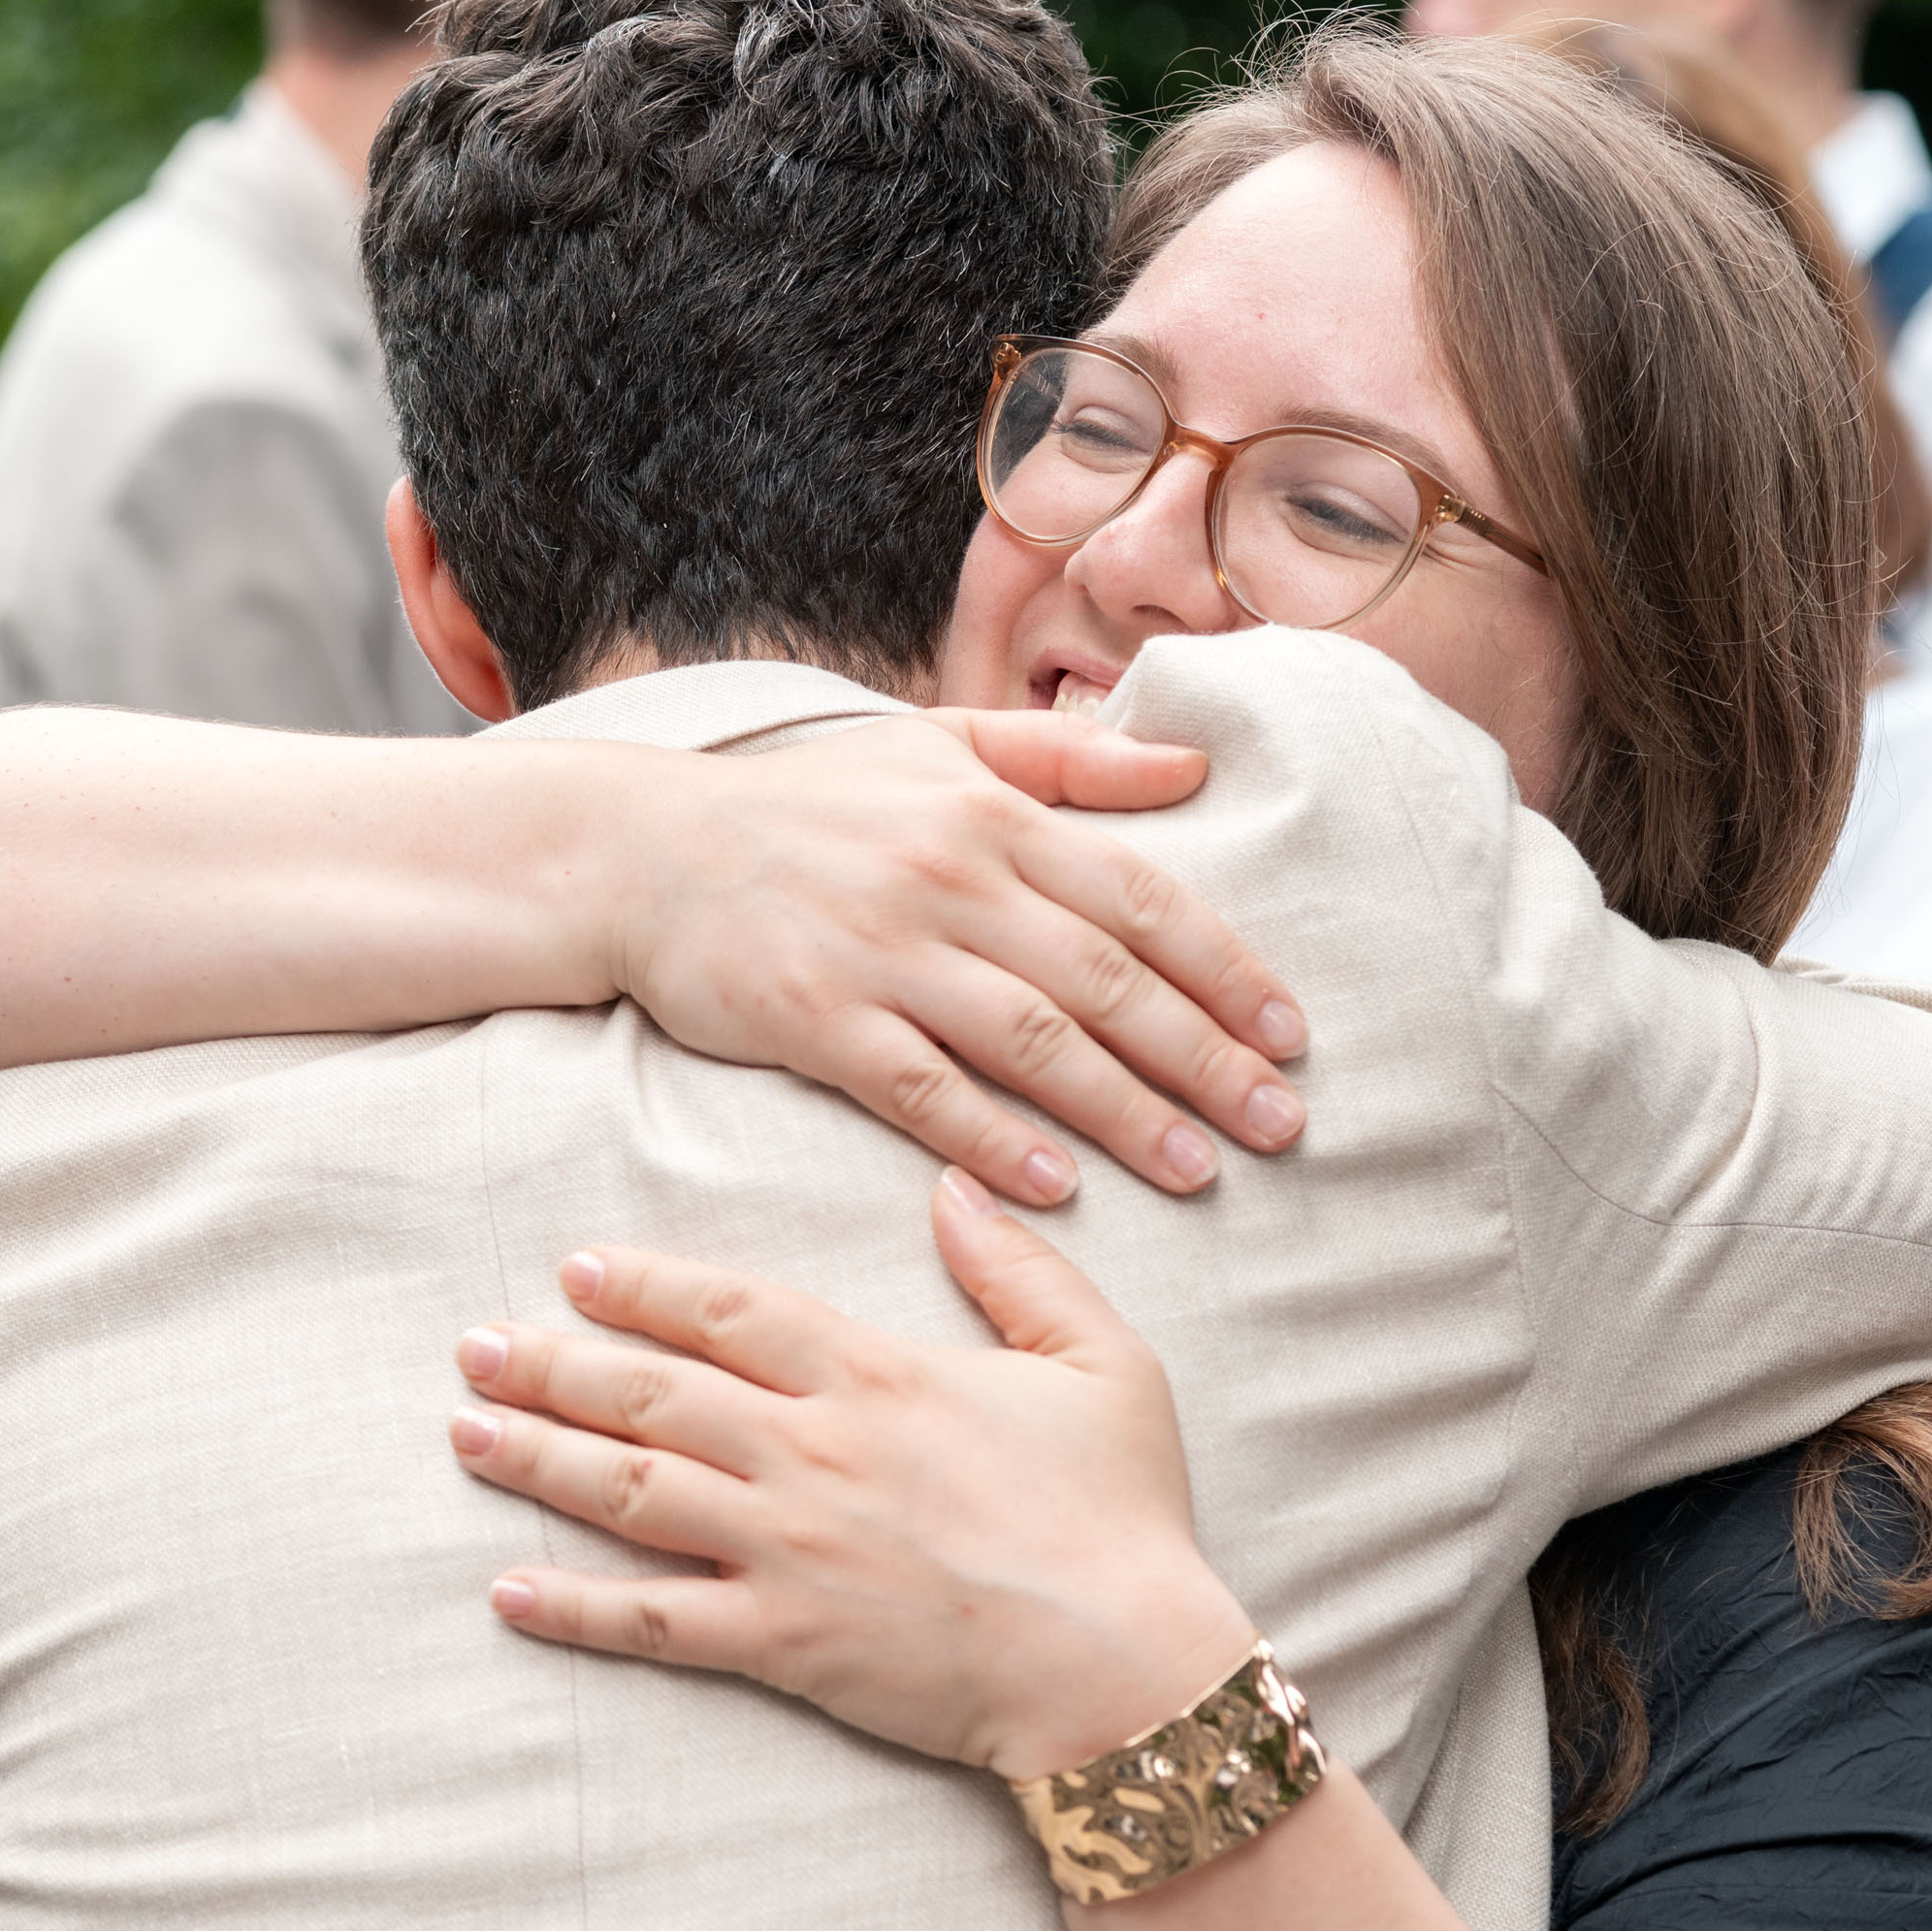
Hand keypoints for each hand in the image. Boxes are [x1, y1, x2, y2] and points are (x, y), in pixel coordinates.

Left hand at [445, 1175, 1266, 1777]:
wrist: (1125, 1665)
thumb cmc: (1122, 1518)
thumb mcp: (1104, 1364)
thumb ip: (1022, 1271)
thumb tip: (956, 1187)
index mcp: (877, 1375)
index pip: (729, 1308)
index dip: (645, 1286)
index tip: (577, 1268)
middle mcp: (811, 1450)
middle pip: (651, 1392)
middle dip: (552, 1365)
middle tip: (475, 1348)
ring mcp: (788, 1547)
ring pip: (632, 1490)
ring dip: (538, 1460)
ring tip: (465, 1435)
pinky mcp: (783, 1642)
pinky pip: (653, 1622)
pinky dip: (574, 1608)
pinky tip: (508, 1593)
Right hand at [592, 711, 1306, 1204]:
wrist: (640, 851)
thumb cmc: (803, 803)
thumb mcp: (939, 746)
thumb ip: (1066, 759)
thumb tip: (1193, 762)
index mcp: (991, 816)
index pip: (1140, 897)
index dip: (1225, 969)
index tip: (1291, 1034)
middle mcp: (950, 881)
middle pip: (1107, 982)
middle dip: (1206, 1059)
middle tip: (1281, 1125)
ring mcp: (883, 955)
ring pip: (1033, 1043)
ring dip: (1126, 1113)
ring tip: (1199, 1168)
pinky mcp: (816, 1022)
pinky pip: (925, 1092)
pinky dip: (995, 1139)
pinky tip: (1056, 1185)